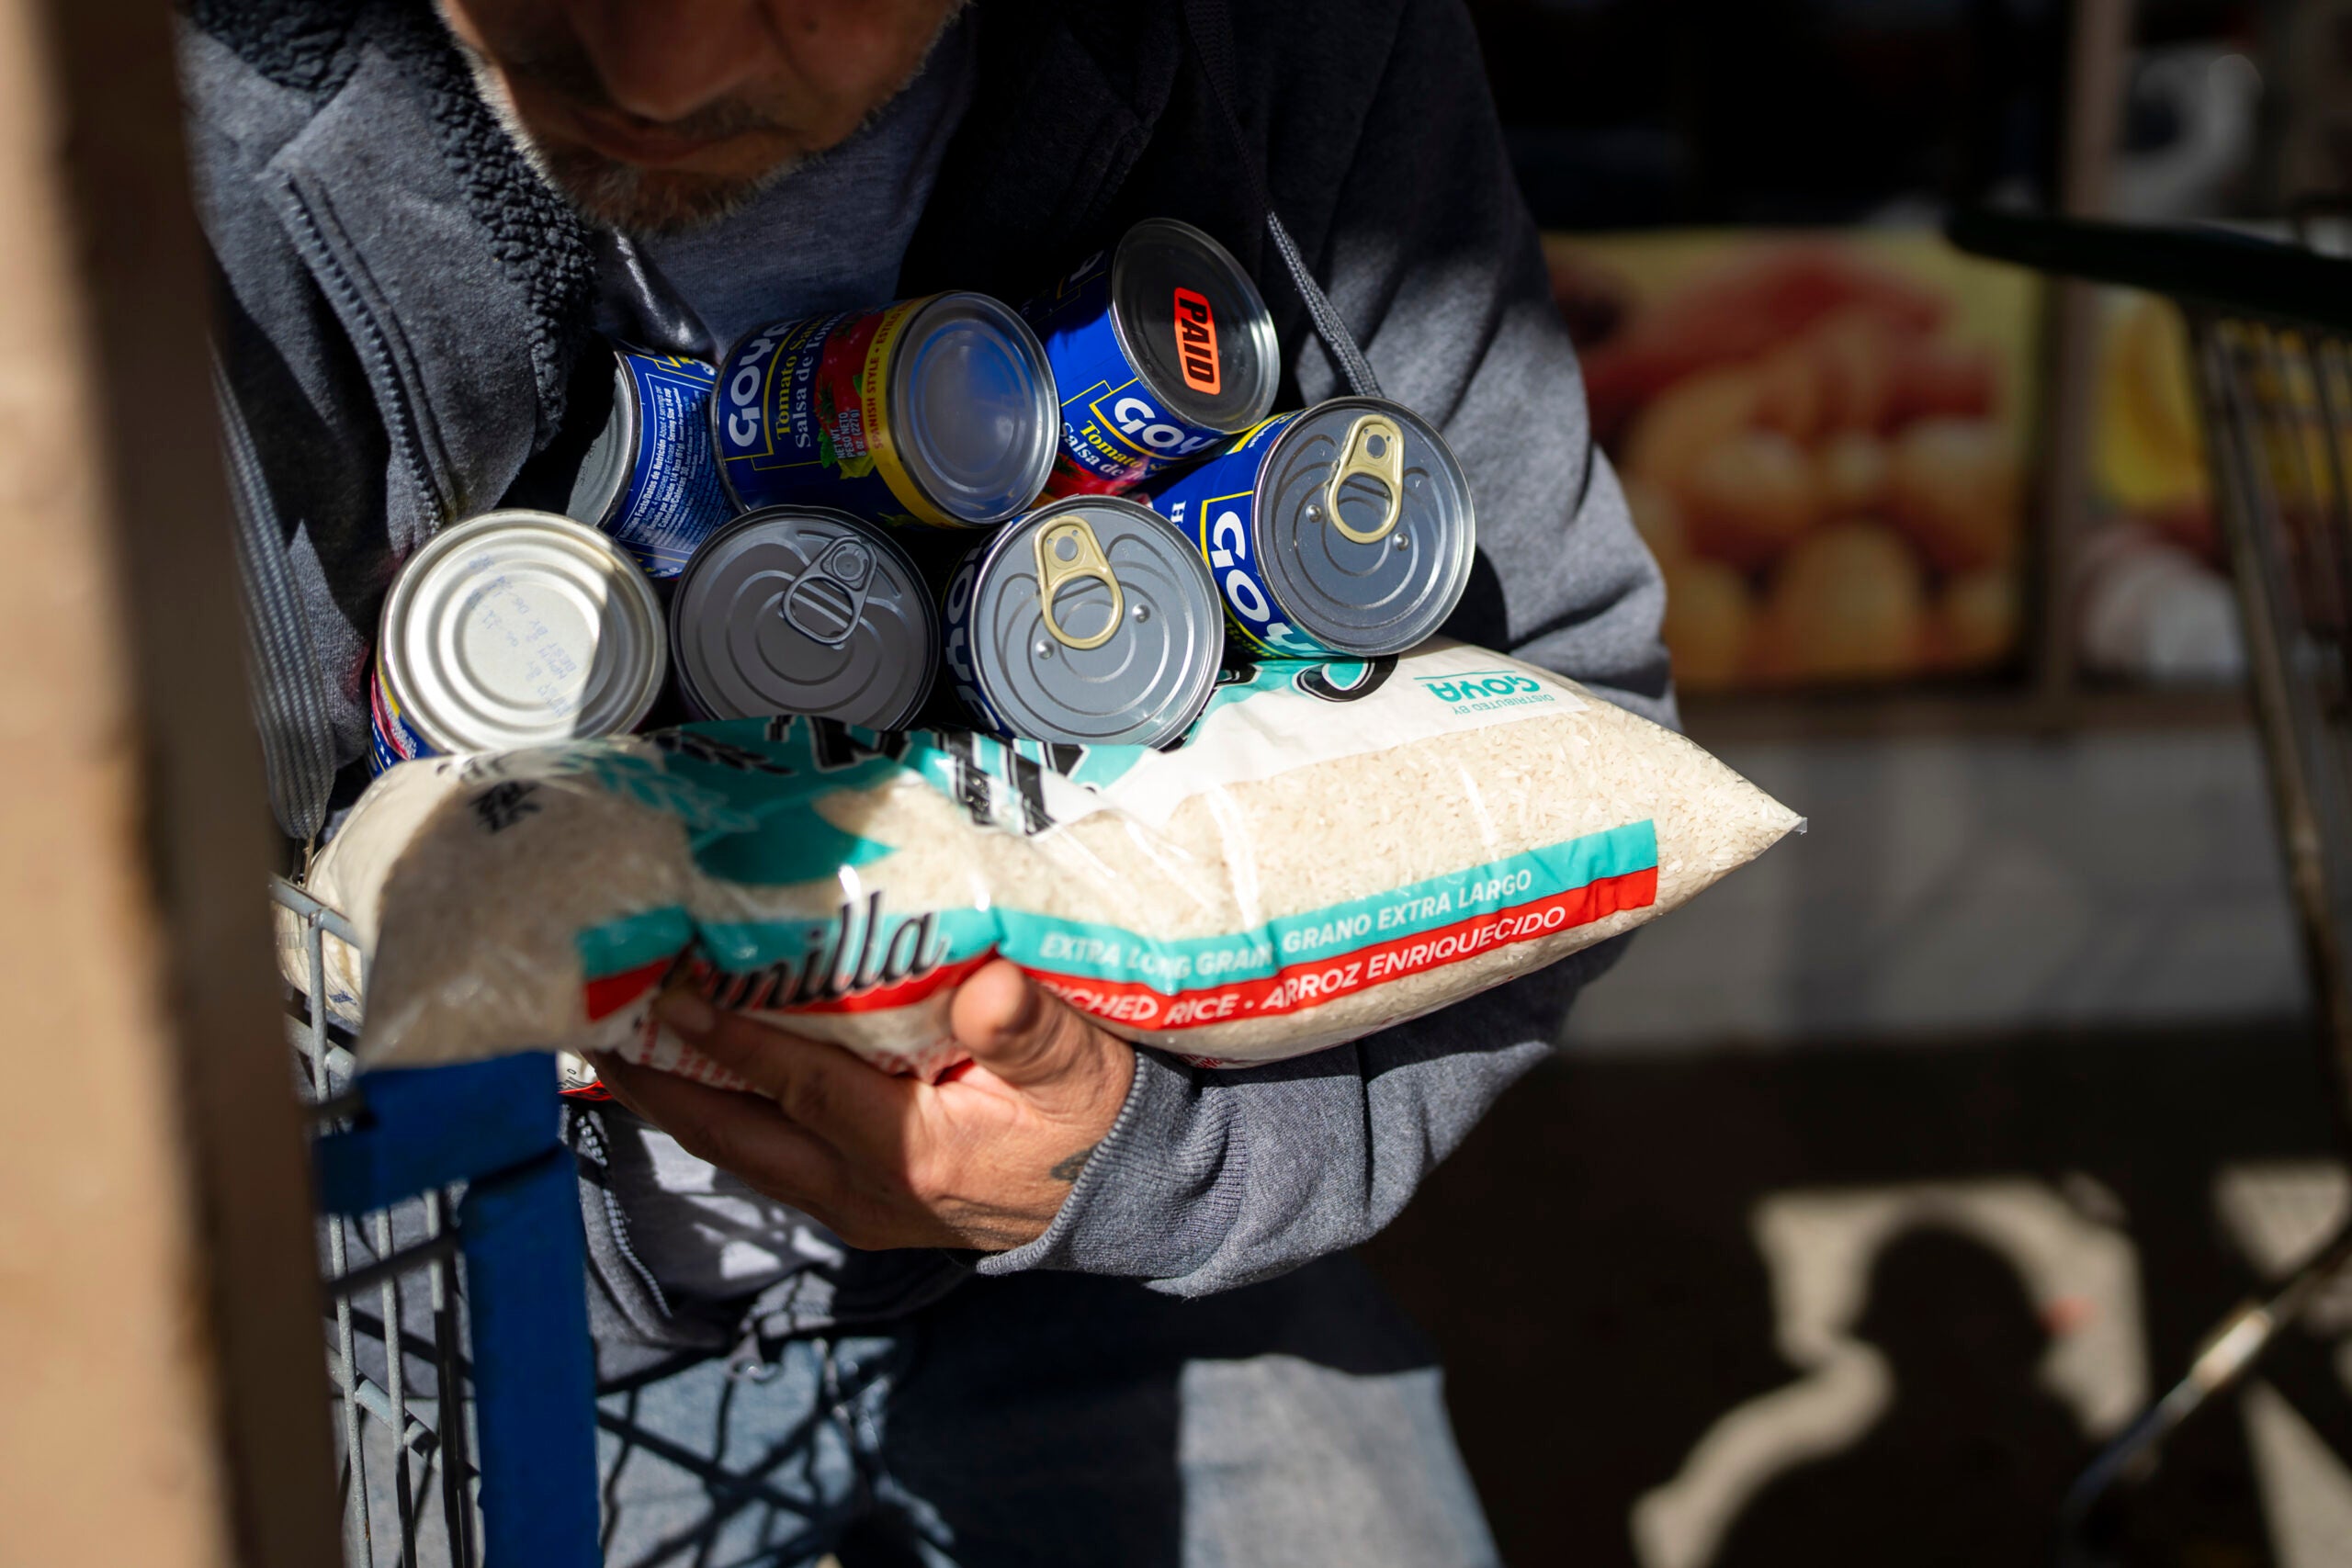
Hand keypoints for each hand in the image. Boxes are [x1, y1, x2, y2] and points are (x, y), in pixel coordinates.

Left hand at [590, 960, 1135, 1251]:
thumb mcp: (1083, 1068)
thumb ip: (1032, 1029)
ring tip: (616, 1042)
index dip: (726, 1036)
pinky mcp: (860, 1203)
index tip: (664, 988)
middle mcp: (864, 1189)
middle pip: (733, 1133)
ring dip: (676, 1099)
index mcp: (912, 1150)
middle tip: (591, 1018)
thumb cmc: (1100, 1119)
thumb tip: (987, 985)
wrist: (1127, 1198)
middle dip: (657, 1080)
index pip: (794, 1084)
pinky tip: (691, 1077)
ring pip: (739, 1150)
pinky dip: (720, 1113)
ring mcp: (856, 1205)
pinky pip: (766, 1156)